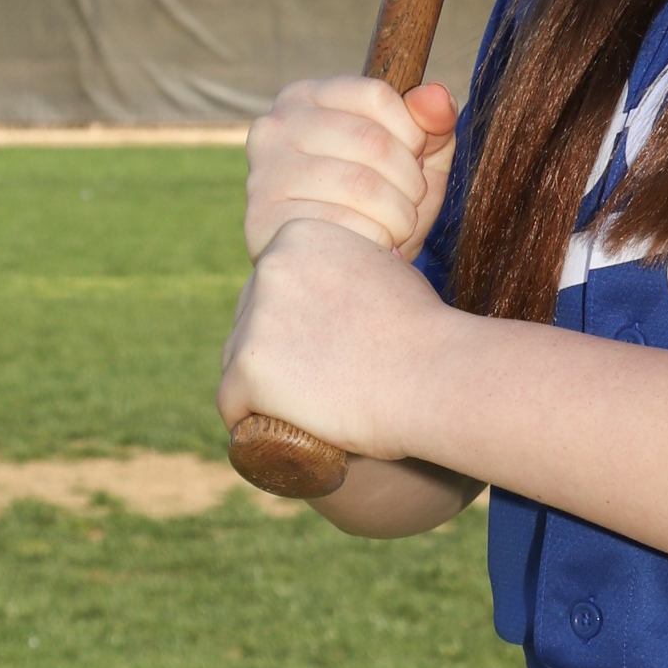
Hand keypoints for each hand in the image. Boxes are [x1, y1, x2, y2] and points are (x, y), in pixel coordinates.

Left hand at [218, 217, 455, 463]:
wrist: (436, 374)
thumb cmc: (426, 330)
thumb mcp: (392, 271)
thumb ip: (360, 267)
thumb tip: (366, 267)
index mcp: (300, 235)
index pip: (274, 284)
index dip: (293, 320)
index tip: (322, 347)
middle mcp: (269, 267)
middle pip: (250, 319)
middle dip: (273, 350)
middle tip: (315, 383)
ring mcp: (255, 319)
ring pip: (236, 360)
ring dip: (261, 385)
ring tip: (303, 409)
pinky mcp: (248, 370)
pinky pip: (231, 403)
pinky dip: (249, 422)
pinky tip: (276, 433)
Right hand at [244, 75, 457, 261]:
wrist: (332, 272)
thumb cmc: (377, 205)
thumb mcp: (413, 160)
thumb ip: (431, 124)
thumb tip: (436, 96)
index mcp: (308, 97)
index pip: (376, 95)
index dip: (413, 133)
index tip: (416, 160)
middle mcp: (277, 125)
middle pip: (372, 141)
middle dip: (410, 181)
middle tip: (410, 204)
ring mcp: (266, 171)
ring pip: (361, 185)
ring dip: (398, 215)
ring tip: (396, 228)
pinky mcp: (263, 217)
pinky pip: (341, 225)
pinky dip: (374, 240)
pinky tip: (372, 247)